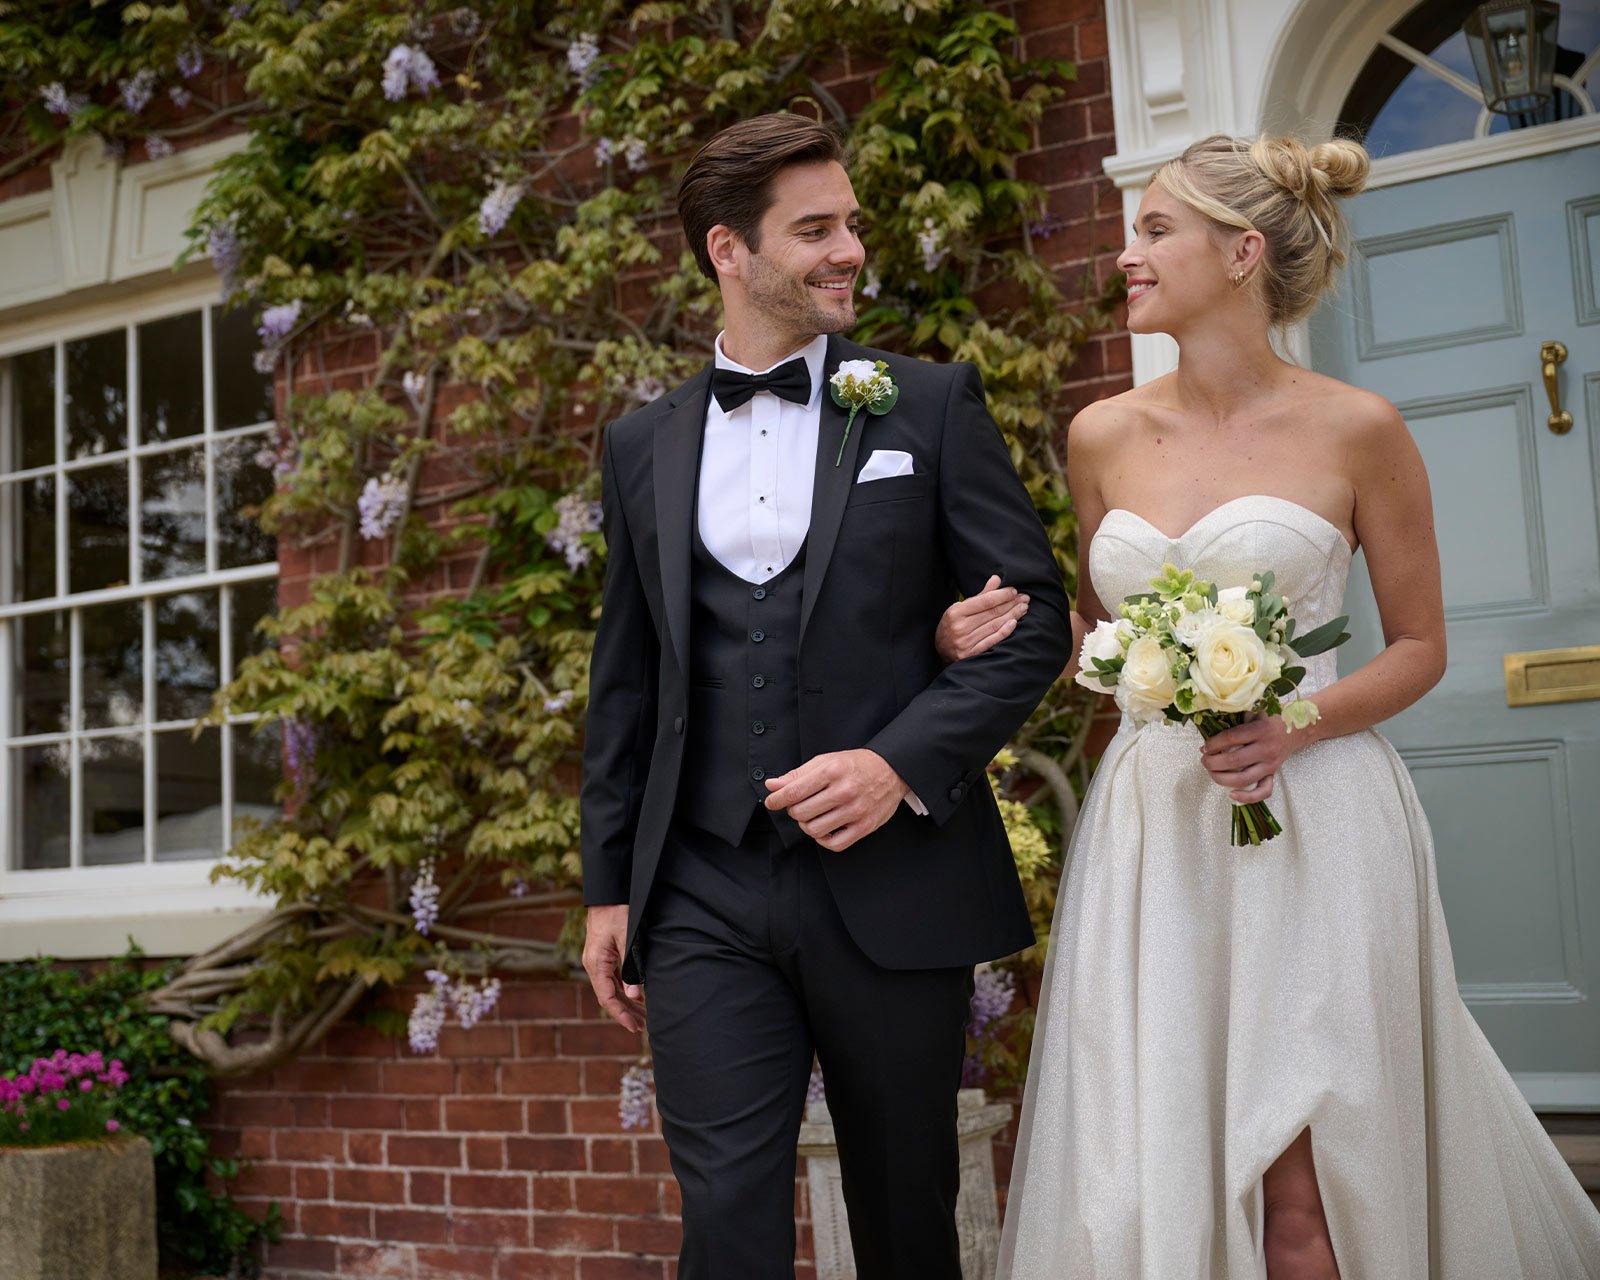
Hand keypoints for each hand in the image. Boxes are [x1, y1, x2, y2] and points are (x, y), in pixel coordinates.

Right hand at [582, 903, 644, 1031]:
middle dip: (625, 1012)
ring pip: (610, 988)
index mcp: (596, 963)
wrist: (608, 891)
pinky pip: (611, 978)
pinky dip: (623, 989)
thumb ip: (631, 969)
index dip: (620, 1015)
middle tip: (643, 1026)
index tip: (635, 1027)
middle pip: (609, 996)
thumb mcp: (626, 938)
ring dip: (625, 1002)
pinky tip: (634, 996)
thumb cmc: (617, 911)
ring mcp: (596, 959)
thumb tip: (635, 997)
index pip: (607, 998)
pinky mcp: (602, 954)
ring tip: (642, 1015)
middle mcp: (592, 964)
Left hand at [763, 749, 908, 851]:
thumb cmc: (855, 765)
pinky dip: (823, 839)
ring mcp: (855, 811)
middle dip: (794, 811)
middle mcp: (844, 791)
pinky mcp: (864, 826)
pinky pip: (834, 844)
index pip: (794, 792)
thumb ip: (797, 774)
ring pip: (814, 830)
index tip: (771, 802)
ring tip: (812, 816)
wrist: (891, 770)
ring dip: (807, 825)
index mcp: (831, 771)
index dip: (777, 800)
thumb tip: (773, 786)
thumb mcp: (826, 761)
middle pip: (801, 813)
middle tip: (799, 806)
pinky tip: (825, 829)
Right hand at [934, 575, 1028, 663]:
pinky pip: (992, 641)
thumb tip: (996, 579)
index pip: (985, 601)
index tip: (1014, 591)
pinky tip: (1014, 623)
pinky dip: (1004, 631)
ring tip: (1023, 608)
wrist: (941, 650)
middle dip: (1011, 604)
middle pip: (992, 613)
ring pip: (995, 625)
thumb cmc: (952, 625)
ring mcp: (966, 642)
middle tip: (1025, 598)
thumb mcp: (960, 608)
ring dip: (1012, 615)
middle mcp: (960, 627)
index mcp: (956, 612)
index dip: (1002, 595)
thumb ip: (980, 595)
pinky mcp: (971, 654)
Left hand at [1199, 714, 1301, 803]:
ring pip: (1243, 778)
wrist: (1299, 728)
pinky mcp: (1273, 774)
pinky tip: (1231, 795)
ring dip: (1221, 778)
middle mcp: (1266, 749)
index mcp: (1260, 730)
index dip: (1213, 744)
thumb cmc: (1272, 718)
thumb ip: (1237, 717)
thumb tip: (1211, 729)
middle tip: (1204, 759)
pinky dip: (1247, 797)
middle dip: (1212, 762)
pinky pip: (1263, 791)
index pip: (1231, 738)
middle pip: (1233, 761)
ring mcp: (1270, 764)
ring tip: (1210, 771)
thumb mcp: (1255, 710)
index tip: (1204, 746)